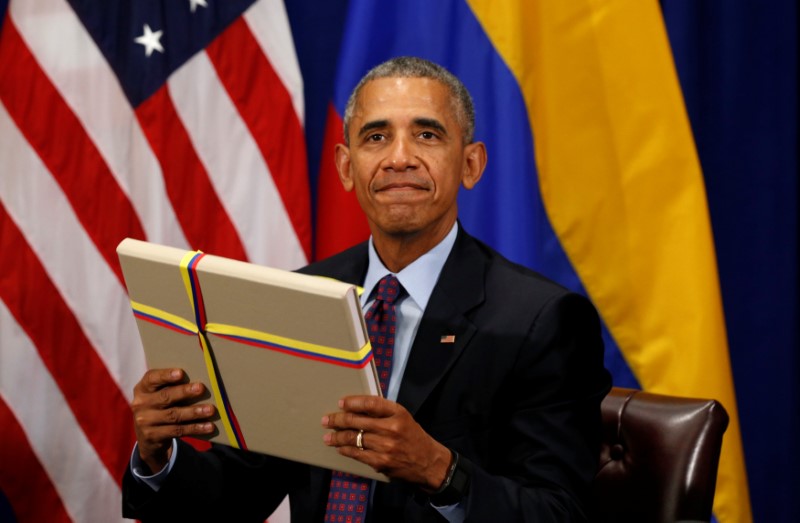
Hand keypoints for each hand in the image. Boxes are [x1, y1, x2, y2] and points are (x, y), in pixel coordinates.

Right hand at [130, 368, 215, 472]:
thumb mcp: (158, 395)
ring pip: (173, 415)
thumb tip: (199, 379)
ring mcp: (145, 421)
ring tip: (210, 409)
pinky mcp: (152, 436)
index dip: (166, 375)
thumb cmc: (160, 407)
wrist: (147, 436)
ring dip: (194, 412)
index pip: (151, 378)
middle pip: (165, 397)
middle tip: (201, 388)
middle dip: (184, 392)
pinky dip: (195, 428)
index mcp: (142, 389)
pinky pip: (177, 431)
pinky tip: (208, 426)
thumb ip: (171, 386)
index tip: (181, 373)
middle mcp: (140, 404)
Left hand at [321, 395, 450, 488]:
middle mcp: (391, 428)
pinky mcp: (381, 462)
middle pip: (357, 421)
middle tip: (327, 420)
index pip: (371, 403)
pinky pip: (358, 454)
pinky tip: (340, 448)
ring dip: (337, 437)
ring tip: (328, 436)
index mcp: (398, 413)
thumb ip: (383, 412)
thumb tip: (356, 409)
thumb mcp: (403, 418)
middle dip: (338, 420)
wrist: (428, 463)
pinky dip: (346, 450)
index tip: (341, 403)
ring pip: (354, 439)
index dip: (353, 402)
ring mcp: (386, 447)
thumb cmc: (413, 437)